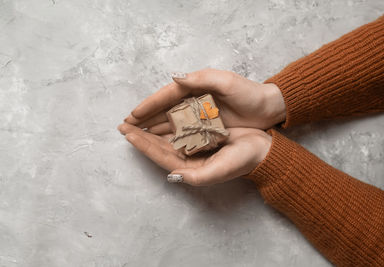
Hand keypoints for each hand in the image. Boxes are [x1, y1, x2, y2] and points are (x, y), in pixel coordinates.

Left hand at [118, 123, 271, 185]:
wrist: (261, 149)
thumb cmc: (242, 160)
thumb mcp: (220, 170)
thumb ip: (196, 177)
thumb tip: (172, 175)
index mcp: (190, 167)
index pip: (161, 156)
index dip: (144, 145)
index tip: (128, 133)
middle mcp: (188, 157)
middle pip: (159, 146)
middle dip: (140, 136)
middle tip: (122, 126)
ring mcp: (193, 146)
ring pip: (165, 137)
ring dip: (150, 129)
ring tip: (134, 121)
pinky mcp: (200, 135)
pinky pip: (178, 128)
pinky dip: (166, 122)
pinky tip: (157, 116)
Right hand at [124, 68, 285, 133]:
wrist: (268, 107)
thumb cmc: (249, 94)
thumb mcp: (227, 82)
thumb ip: (203, 78)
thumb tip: (176, 77)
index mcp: (195, 86)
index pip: (166, 95)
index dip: (148, 105)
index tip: (133, 115)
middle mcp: (193, 98)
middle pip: (163, 109)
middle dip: (145, 117)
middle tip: (126, 125)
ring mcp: (198, 112)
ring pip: (169, 119)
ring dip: (152, 126)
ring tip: (136, 133)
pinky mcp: (205, 123)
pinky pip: (181, 128)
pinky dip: (168, 132)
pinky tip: (158, 139)